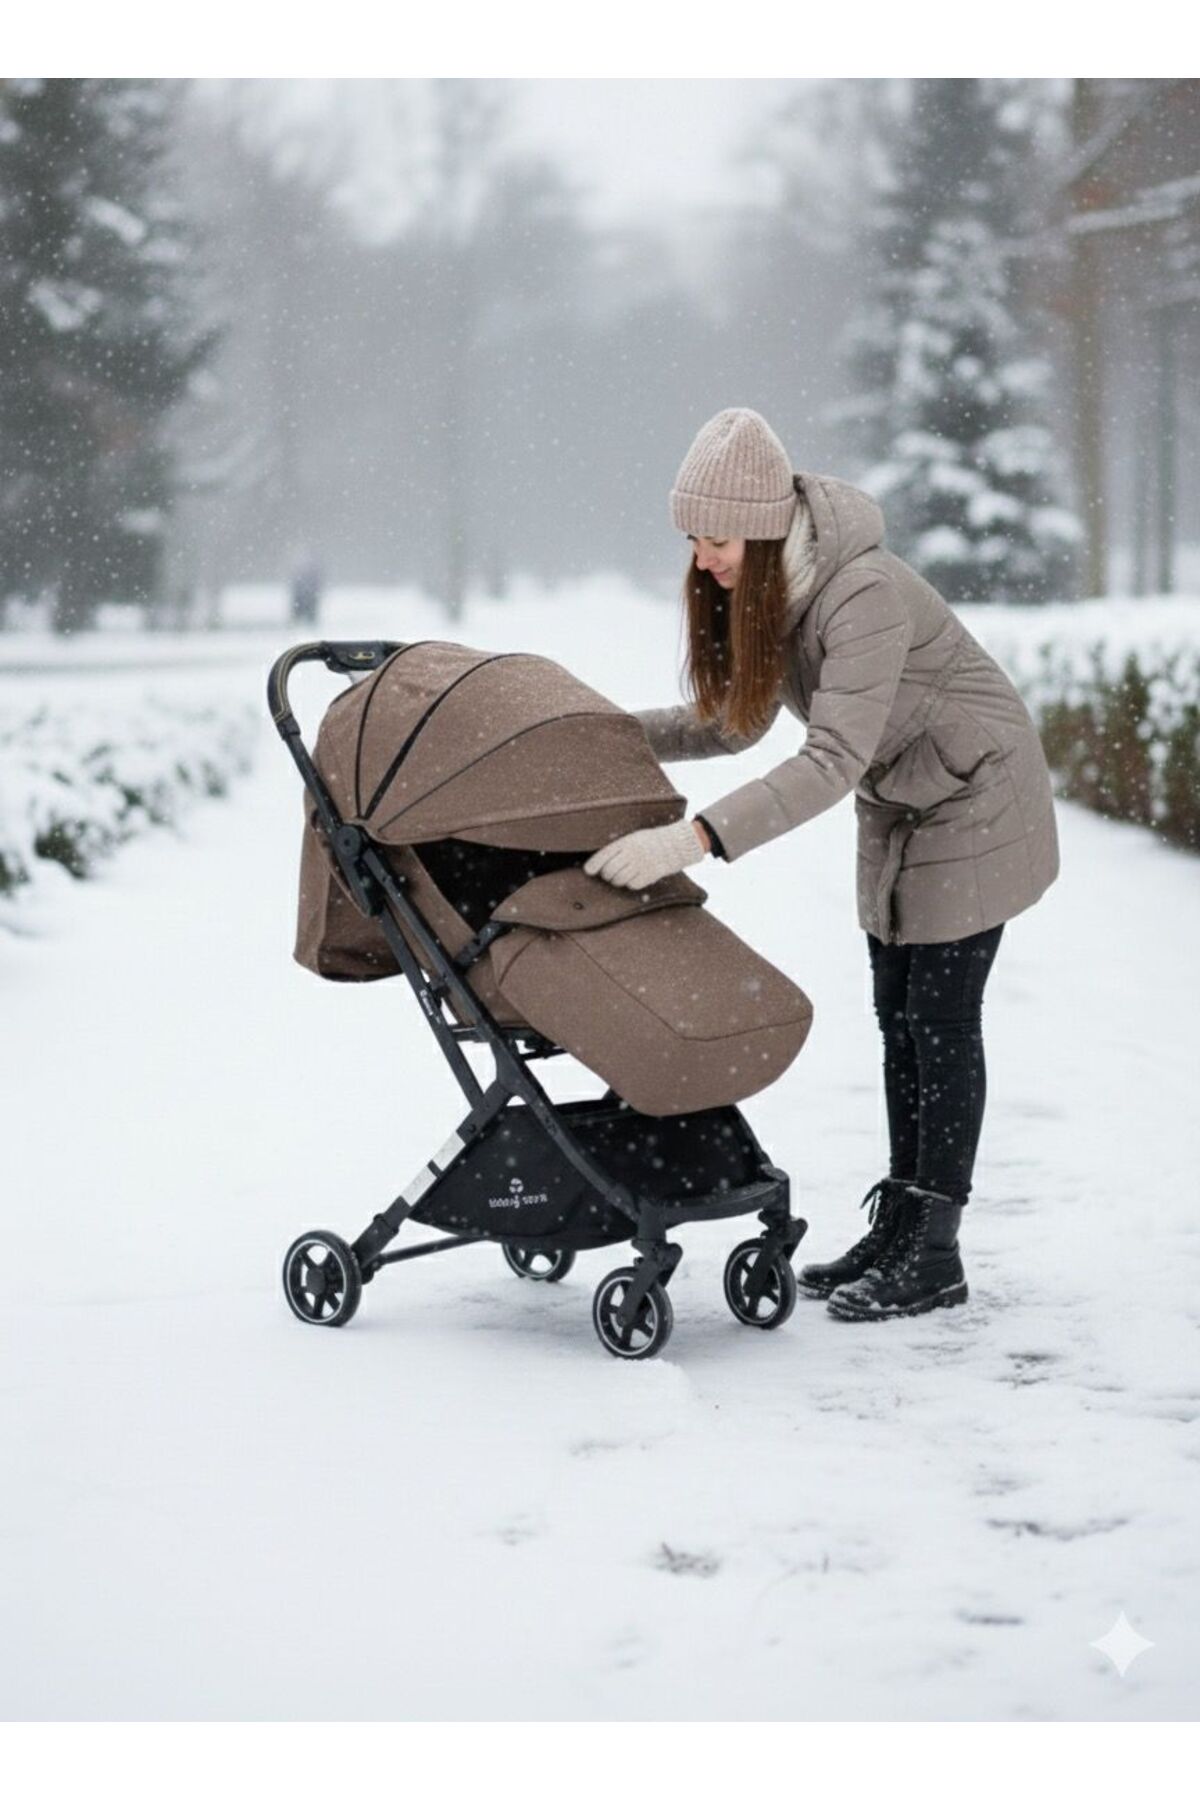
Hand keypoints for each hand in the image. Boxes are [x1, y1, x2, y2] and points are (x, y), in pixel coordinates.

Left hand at [583, 818, 707, 889]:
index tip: (588, 871)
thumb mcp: (634, 837)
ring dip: (617, 881)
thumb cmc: (652, 840)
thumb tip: (600, 863)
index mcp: (627, 842)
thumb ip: (619, 848)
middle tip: (609, 874)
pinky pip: (632, 885)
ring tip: (622, 876)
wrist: (676, 844)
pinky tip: (635, 878)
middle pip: (609, 871)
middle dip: (606, 875)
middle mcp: (632, 853)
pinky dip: (631, 884)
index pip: (604, 855)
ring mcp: (641, 865)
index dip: (594, 865)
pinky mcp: (650, 875)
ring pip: (619, 880)